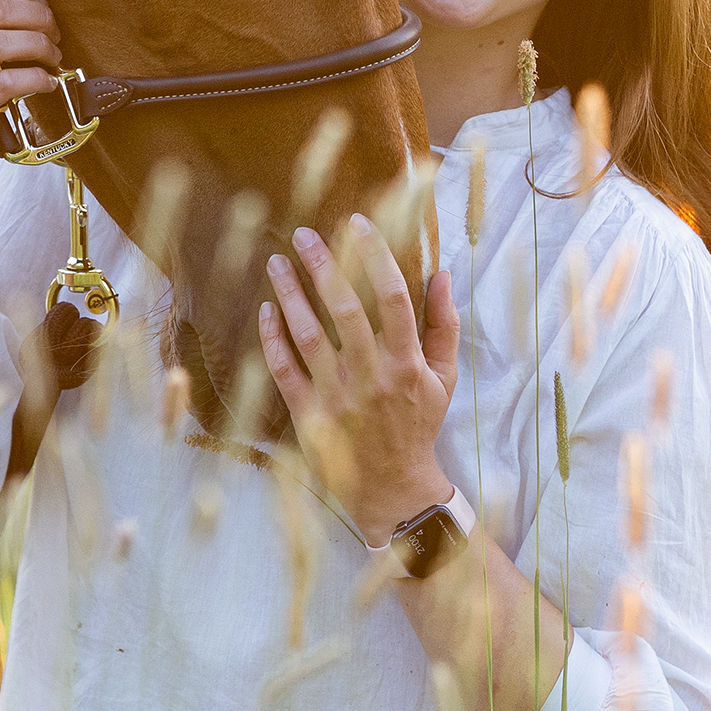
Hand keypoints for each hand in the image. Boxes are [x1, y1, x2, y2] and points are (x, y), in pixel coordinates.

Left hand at [258, 216, 460, 546]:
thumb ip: (444, 325)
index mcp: (407, 363)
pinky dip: (272, 339)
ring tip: (275, 263)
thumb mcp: (444, 378)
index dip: (374, 256)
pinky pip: (284, 370)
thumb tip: (441, 275)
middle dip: (322, 265)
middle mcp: (372, 376)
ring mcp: (337, 397)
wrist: (394, 487)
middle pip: (344, 309)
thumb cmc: (418, 424)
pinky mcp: (309, 416)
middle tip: (302, 234)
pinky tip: (266, 311)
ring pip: (307, 335)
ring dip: (290, 295)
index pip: (392, 297)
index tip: (357, 224)